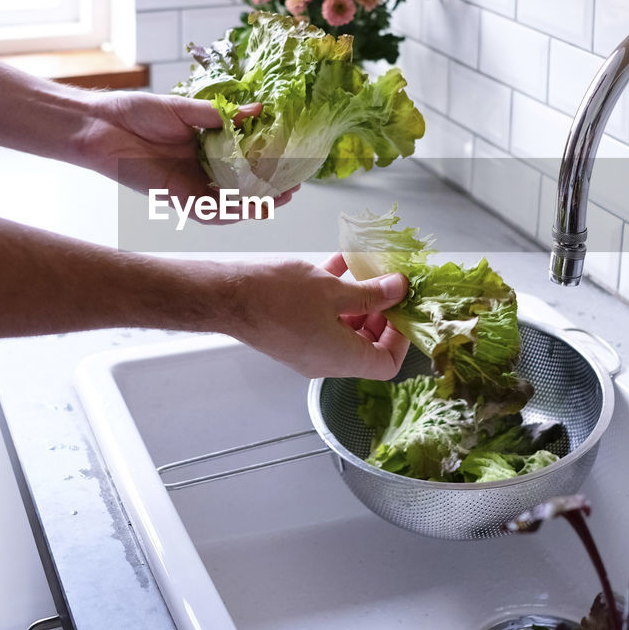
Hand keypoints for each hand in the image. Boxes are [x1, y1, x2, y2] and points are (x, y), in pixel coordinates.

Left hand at [78, 92, 295, 214]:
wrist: (99, 125)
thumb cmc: (135, 112)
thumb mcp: (183, 108)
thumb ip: (218, 116)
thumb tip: (256, 112)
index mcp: (204, 147)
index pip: (243, 159)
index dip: (267, 162)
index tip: (291, 159)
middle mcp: (199, 169)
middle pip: (241, 187)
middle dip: (268, 190)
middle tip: (293, 188)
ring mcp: (188, 185)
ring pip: (227, 204)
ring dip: (253, 205)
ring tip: (278, 200)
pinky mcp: (174, 196)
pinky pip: (205, 211)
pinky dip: (227, 211)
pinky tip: (247, 207)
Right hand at [226, 254, 409, 378]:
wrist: (226, 296)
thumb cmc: (275, 297)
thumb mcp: (333, 290)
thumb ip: (371, 293)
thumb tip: (398, 290)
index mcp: (340, 358)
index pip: (385, 364)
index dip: (400, 338)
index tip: (402, 308)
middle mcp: (325, 361)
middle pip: (367, 346)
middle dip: (381, 314)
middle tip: (387, 284)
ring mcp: (307, 349)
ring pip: (345, 329)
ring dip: (357, 301)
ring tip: (364, 269)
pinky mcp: (292, 334)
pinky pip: (322, 319)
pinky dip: (334, 297)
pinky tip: (338, 264)